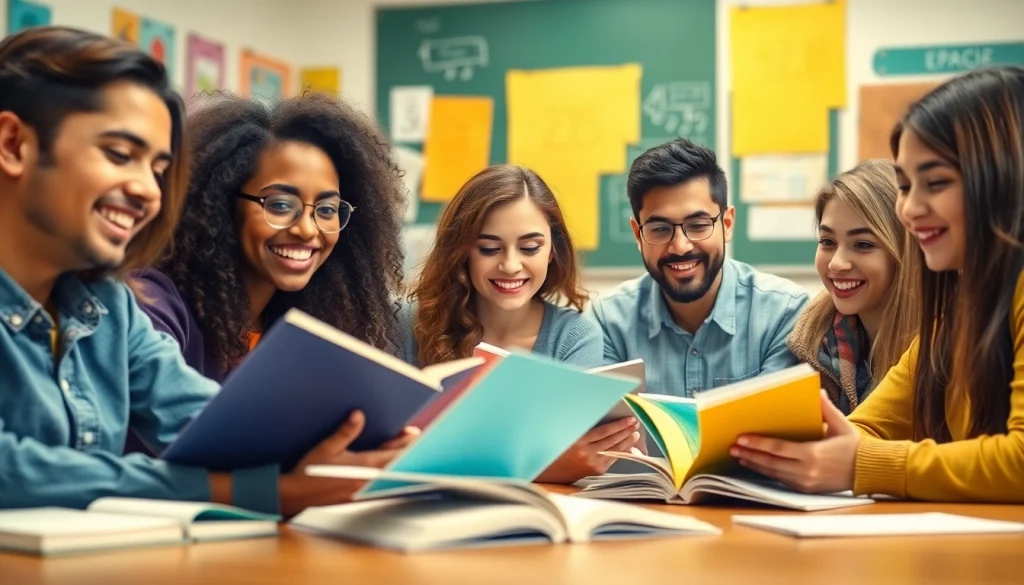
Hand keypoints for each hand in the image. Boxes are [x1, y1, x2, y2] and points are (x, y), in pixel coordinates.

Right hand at [277, 410, 415, 516]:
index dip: (407, 445)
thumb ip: (345, 431)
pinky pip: (379, 484)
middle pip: (395, 465)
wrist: (294, 497)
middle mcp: (368, 481)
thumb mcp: (326, 447)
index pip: (394, 455)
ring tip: (403, 449)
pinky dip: (387, 474)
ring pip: (389, 475)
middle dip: (406, 451)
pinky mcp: (358, 497)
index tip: (415, 434)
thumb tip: (359, 414)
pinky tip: (386, 468)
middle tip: (414, 438)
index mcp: (364, 467)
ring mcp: (364, 491)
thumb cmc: (308, 472)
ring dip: (397, 462)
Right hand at [535, 417, 640, 484]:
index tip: (629, 419)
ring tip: (635, 433)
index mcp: (579, 441)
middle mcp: (586, 454)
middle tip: (635, 423)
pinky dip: (621, 452)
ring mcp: (592, 464)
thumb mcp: (568, 434)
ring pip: (615, 451)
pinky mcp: (595, 471)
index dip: (619, 425)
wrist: (549, 470)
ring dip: (627, 441)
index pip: (604, 431)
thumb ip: (585, 429)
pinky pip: (612, 460)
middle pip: (612, 441)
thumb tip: (605, 422)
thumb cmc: (557, 448)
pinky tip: (628, 446)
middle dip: (626, 431)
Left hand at [729, 390, 859, 493]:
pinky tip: (757, 465)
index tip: (741, 439)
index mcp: (813, 453)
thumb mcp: (841, 424)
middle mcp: (806, 470)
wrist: (869, 472)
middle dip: (749, 455)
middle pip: (770, 463)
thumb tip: (817, 391)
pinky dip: (767, 472)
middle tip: (732, 448)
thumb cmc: (854, 446)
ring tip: (739, 456)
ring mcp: (805, 482)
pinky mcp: (806, 489)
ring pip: (773, 474)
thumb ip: (826, 409)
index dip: (757, 444)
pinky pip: (781, 480)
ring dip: (754, 465)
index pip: (777, 449)